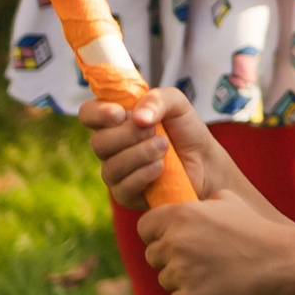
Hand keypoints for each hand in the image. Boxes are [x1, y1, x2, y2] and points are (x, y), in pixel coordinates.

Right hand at [83, 87, 231, 206]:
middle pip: (98, 142)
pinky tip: (160, 167)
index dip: (98, 113)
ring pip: (111, 166)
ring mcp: (116, 172)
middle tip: (155, 131)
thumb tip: (138, 117)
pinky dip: (143, 175)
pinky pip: (123, 188)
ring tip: (164, 146)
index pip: (88, 114)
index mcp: (116, 120)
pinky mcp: (127, 195)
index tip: (120, 113)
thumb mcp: (177, 104)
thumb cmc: (186, 130)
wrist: (206, 161)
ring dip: (140, 153)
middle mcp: (111, 147)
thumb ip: (158, 100)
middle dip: (128, 135)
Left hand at [140, 189, 292, 294]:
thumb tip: (186, 205)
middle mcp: (175, 242)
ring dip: (180, 279)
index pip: (144, 227)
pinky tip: (211, 290)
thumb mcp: (227, 201)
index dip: (155, 234)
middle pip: (152, 255)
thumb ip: (199, 203)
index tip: (168, 239)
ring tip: (209, 274)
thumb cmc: (255, 228)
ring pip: (164, 279)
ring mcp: (181, 271)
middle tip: (195, 259)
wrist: (279, 260)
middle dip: (168, 258)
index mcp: (181, 215)